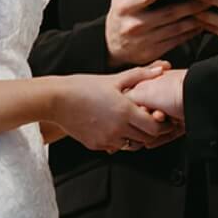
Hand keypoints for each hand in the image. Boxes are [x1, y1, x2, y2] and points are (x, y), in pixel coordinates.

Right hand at [52, 65, 179, 152]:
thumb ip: (140, 75)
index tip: (159, 117)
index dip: (160, 124)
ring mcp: (106, 139)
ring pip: (131, 146)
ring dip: (134, 137)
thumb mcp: (113, 79)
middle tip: (148, 121)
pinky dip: (117, 139)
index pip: (155, 128)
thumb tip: (160, 70)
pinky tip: (112, 126)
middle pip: (146, 140)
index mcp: (125, 111)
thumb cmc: (83, 87)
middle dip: (150, 132)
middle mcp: (118, 128)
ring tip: (130, 124)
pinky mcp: (96, 145)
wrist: (56, 100)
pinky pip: (114, 147)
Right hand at [104, 0, 210, 65]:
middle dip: (190, 4)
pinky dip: (191, 32)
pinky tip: (200, 24)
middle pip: (168, 13)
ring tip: (208, 8)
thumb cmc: (121, 13)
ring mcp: (144, 41)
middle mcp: (134, 25)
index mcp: (125, 8)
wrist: (113, 45)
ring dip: (195, 18)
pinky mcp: (153, 52)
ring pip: (176, 28)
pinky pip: (177, 40)